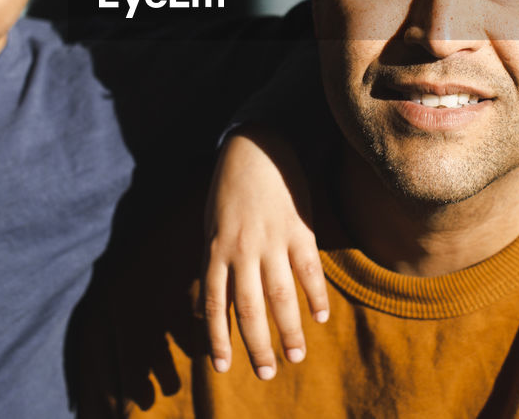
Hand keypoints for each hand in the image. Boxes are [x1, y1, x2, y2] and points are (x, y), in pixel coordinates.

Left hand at [201, 128, 328, 379]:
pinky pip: (309, 270)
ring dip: (289, 330)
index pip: (213, 304)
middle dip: (257, 345)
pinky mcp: (299, 229)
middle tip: (266, 373)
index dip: (217, 338)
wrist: (257, 145)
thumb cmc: (228, 190)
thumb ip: (207, 270)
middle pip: (248, 308)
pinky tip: (320, 317)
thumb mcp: (208, 227)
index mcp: (215, 250)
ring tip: (295, 357)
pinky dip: (316, 295)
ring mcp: (272, 240)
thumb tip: (198, 312)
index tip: (222, 367)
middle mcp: (242, 250)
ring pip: (280, 296)